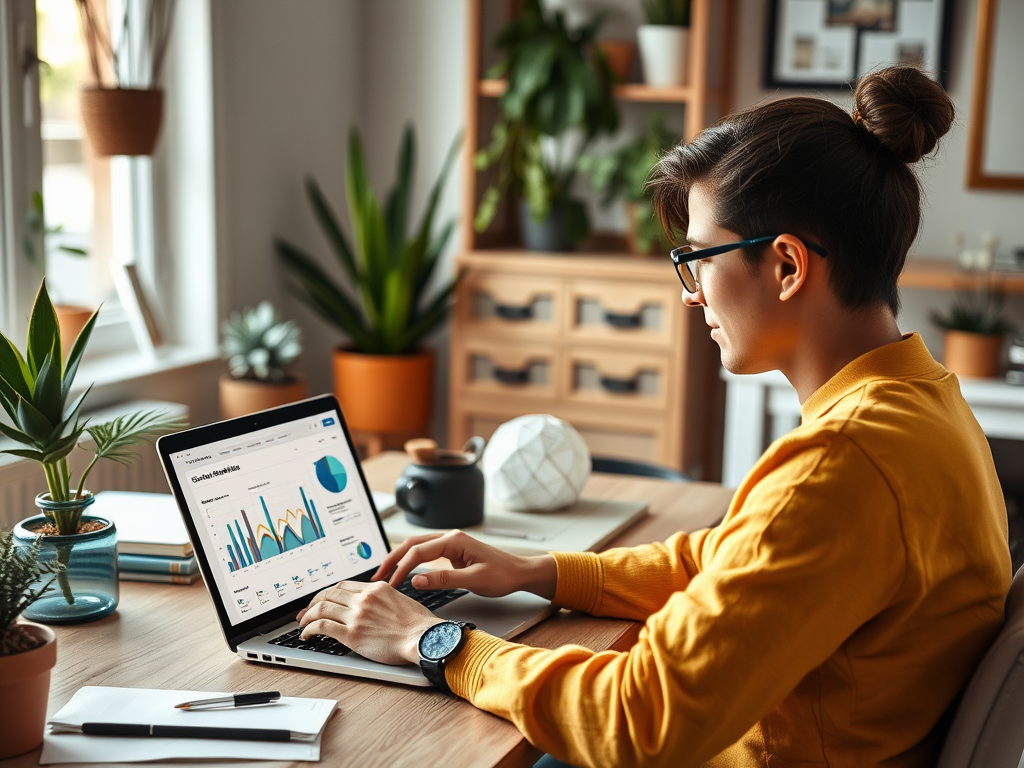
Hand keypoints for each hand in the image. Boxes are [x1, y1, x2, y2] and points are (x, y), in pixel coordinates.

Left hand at [297, 581, 440, 664]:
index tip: (321, 600)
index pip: (343, 585)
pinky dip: (310, 629)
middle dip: (313, 603)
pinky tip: (306, 634)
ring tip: (303, 624)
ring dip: (307, 616)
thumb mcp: (401, 600)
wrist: (423, 638)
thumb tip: (376, 606)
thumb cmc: (419, 625)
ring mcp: (357, 615)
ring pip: (321, 608)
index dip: (327, 593)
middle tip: (306, 612)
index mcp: (376, 589)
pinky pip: (323, 626)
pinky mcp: (352, 634)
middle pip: (328, 594)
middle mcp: (364, 598)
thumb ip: (384, 599)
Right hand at [371, 530, 556, 599]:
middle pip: (412, 544)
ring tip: (385, 574)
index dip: (402, 568)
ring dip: (399, 559)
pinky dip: (410, 561)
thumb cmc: (503, 575)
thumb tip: (416, 580)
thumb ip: (445, 580)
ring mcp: (450, 544)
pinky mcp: (452, 552)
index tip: (392, 583)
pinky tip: (403, 571)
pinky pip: (425, 553)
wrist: (520, 572)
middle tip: (378, 576)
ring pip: (417, 547)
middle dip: (393, 559)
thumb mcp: (475, 580)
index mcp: (455, 540)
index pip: (419, 552)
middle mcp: (450, 537)